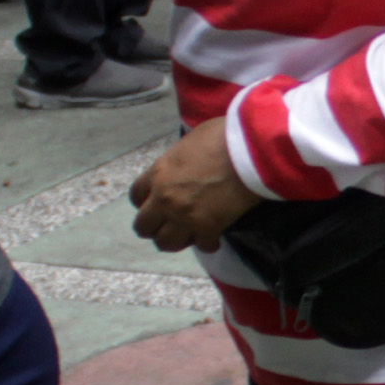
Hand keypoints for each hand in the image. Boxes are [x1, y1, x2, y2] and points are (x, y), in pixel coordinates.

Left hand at [127, 116, 258, 253]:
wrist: (249, 152)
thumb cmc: (222, 137)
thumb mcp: (188, 141)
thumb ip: (178, 159)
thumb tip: (184, 164)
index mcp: (158, 173)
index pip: (135, 197)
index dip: (144, 203)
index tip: (155, 205)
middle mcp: (165, 199)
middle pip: (143, 227)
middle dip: (154, 227)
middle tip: (169, 224)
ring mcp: (184, 216)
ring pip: (166, 243)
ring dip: (177, 240)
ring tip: (189, 235)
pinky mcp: (208, 228)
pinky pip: (202, 246)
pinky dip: (208, 244)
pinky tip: (214, 239)